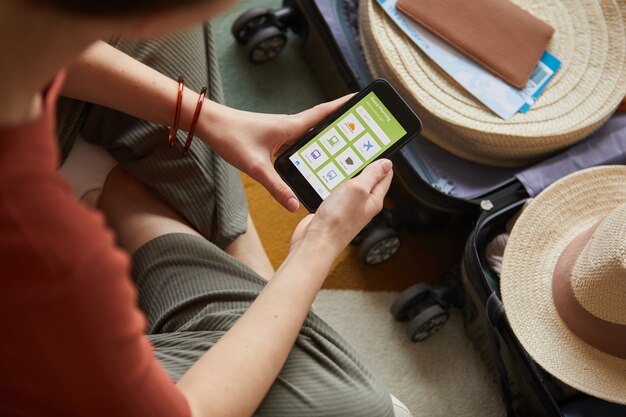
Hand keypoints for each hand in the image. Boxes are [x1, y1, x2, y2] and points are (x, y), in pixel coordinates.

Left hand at [196, 96, 352, 211]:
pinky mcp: (272, 136)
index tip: (360, 100)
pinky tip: (309, 157)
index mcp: (290, 126)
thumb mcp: (256, 167)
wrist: (210, 124)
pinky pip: (296, 140)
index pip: (323, 113)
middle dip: (339, 124)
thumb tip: (294, 205)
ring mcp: (280, 130)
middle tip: (359, 129)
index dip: (342, 106)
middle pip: (320, 122)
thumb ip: (276, 187)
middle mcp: (288, 125)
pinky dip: (307, 146)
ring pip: (308, 133)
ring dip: (323, 136)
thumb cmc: (231, 137)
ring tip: (342, 146)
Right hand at [289, 159, 393, 255]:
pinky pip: (336, 193)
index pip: (384, 178)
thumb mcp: (358, 189)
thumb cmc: (338, 220)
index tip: (382, 149)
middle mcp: (362, 205)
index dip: (384, 163)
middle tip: (363, 150)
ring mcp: (347, 209)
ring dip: (348, 174)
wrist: (317, 241)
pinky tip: (329, 177)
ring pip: (351, 186)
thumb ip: (371, 175)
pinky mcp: (333, 211)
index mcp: (373, 200)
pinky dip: (334, 183)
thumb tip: (386, 164)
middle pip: (368, 181)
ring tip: (346, 160)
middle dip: (366, 165)